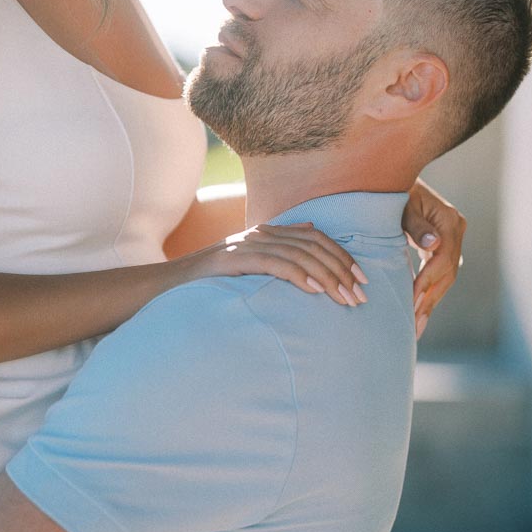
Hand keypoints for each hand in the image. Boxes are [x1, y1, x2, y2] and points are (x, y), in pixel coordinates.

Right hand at [182, 222, 368, 306]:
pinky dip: (300, 276)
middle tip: (361, 296)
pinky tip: (315, 290)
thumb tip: (310, 235)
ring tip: (345, 298)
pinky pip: (276, 264)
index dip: (342, 255)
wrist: (169, 283)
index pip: (316, 237)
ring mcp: (248, 245)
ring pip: (300, 255)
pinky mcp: (236, 260)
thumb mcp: (248, 263)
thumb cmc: (210, 281)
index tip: (361, 279)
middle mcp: (261, 234)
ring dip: (327, 277)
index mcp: (267, 233)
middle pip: (314, 246)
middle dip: (342, 270)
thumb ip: (277, 250)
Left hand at [402, 179, 466, 338]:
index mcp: (450, 221)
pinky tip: (418, 313)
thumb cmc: (394, 191)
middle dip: (430, 300)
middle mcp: (456, 231)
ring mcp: (452, 239)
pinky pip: (439, 274)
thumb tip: (433, 245)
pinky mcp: (443, 246)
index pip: (443, 259)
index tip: (412, 300)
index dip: (428, 281)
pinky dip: (428, 293)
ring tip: (415, 328)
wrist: (395, 177)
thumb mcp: (402, 205)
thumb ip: (416, 225)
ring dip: (430, 303)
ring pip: (445, 278)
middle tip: (414, 324)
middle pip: (447, 273)